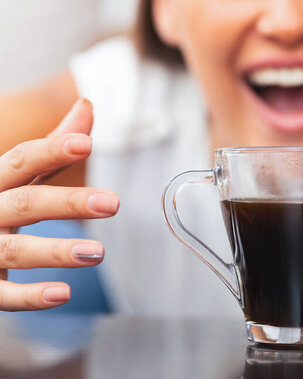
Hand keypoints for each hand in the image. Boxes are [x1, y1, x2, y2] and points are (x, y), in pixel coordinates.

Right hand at [0, 99, 118, 310]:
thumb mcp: (15, 174)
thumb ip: (51, 148)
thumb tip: (87, 106)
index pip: (21, 159)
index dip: (51, 150)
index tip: (86, 143)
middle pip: (25, 203)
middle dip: (67, 203)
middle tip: (112, 203)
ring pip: (15, 249)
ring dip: (56, 251)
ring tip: (98, 253)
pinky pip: (1, 294)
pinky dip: (29, 296)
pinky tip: (62, 294)